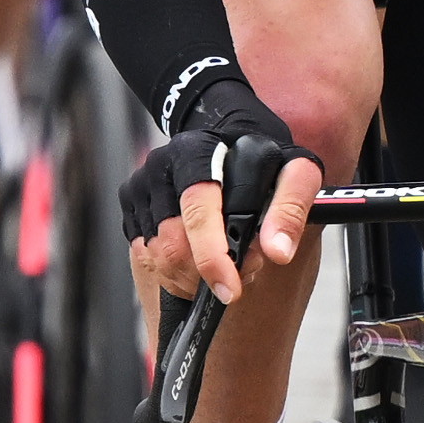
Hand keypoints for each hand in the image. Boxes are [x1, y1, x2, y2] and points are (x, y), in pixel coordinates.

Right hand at [120, 65, 316, 304]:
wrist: (228, 132)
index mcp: (196, 152)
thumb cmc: (258, 155)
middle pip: (172, 244)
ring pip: (156, 257)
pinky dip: (171, 271)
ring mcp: (140, 186)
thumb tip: (277, 251)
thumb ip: (291, 208)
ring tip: (219, 264)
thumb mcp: (292, 170)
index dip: (212, 256)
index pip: (197, 211)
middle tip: (235, 273)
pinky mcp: (130, 205)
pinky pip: (145, 256)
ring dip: (189, 277)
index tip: (230, 290)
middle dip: (204, 272)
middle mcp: (160, 167)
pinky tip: (196, 259)